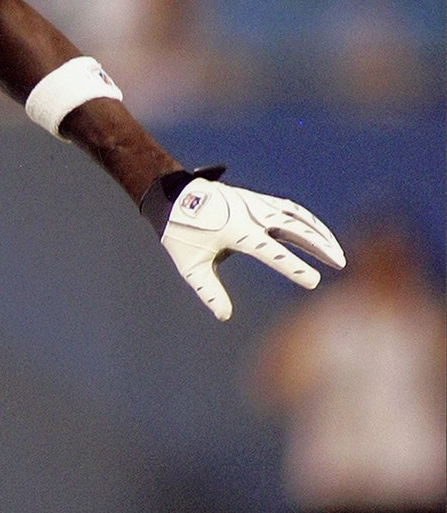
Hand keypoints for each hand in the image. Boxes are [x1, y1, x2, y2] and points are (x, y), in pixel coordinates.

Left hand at [153, 174, 344, 321]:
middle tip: (340, 264)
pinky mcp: (258, 199)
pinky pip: (290, 208)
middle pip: (295, 229)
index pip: (270, 251)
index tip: (313, 280)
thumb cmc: (180, 234)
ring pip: (297, 216)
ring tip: (337, 252)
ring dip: (320, 232)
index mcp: (235, 231)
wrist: (172, 196)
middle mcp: (250, 214)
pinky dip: (308, 220)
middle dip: (320, 246)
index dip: (293, 266)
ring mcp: (256, 203)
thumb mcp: (190, 266)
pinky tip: (320, 233)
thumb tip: (224, 315)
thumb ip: (209, 291)